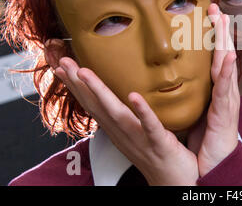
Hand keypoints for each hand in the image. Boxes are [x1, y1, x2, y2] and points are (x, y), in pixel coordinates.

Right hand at [55, 58, 198, 184]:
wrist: (173, 184)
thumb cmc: (159, 157)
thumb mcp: (138, 134)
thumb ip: (131, 114)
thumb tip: (127, 93)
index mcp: (118, 131)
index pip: (92, 106)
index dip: (76, 87)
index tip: (63, 68)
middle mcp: (123, 134)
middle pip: (96, 106)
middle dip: (78, 84)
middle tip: (63, 62)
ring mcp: (139, 139)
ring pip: (116, 113)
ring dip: (99, 92)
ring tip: (84, 72)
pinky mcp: (160, 143)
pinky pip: (150, 126)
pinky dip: (141, 111)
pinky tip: (134, 96)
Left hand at [189, 3, 239, 176]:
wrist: (216, 166)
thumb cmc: (206, 140)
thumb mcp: (197, 111)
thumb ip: (193, 93)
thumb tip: (177, 78)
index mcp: (217, 91)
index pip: (215, 58)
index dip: (213, 37)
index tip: (209, 15)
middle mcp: (225, 93)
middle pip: (224, 56)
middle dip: (221, 31)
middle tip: (216, 8)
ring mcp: (227, 103)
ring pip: (227, 67)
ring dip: (225, 43)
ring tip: (224, 23)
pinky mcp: (225, 116)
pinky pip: (224, 92)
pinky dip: (225, 74)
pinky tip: (227, 57)